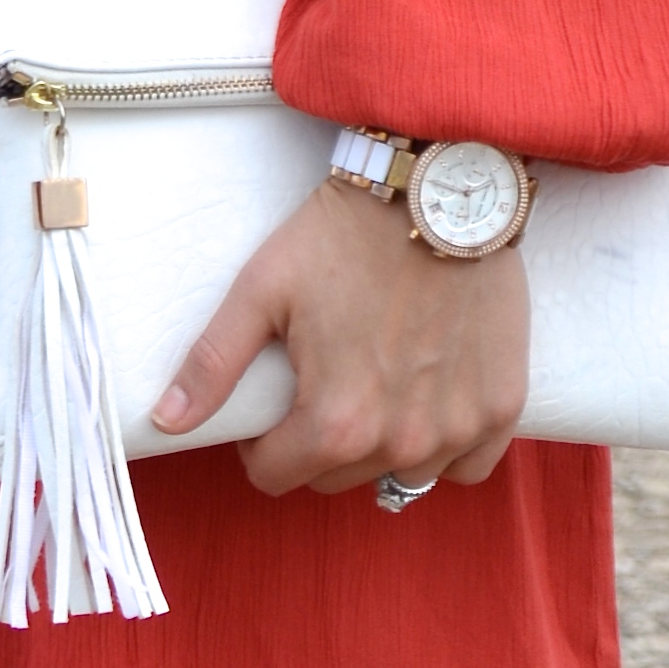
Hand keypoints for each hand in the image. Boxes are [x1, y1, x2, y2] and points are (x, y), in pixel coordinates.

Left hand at [150, 186, 529, 499]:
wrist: (435, 189)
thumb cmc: (342, 236)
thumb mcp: (261, 289)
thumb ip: (212, 364)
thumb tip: (166, 423)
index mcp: (335, 424)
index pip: (275, 477)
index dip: (261, 442)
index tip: (273, 399)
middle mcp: (401, 442)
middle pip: (335, 478)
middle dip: (318, 442)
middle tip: (323, 379)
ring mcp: (459, 429)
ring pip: (400, 476)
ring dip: (381, 447)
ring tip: (375, 382)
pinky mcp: (502, 408)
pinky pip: (467, 466)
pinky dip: (446, 448)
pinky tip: (429, 400)